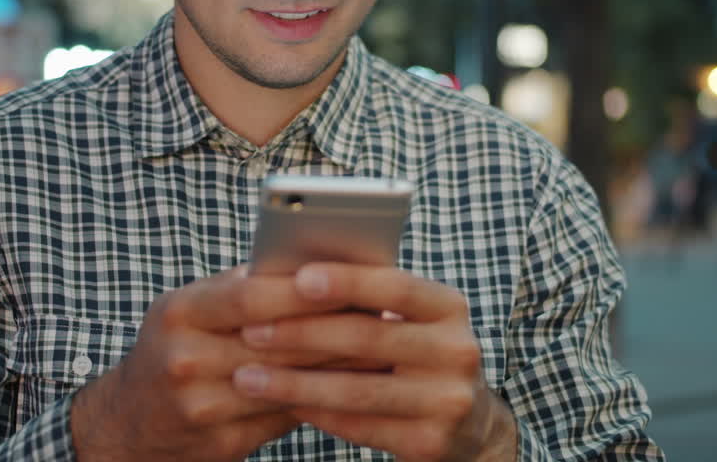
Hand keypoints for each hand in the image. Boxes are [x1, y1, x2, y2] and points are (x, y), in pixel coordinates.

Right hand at [70, 266, 374, 461]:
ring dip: (340, 365)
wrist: (127, 423)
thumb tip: (316, 265)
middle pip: (277, 341)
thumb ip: (244, 289)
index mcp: (180, 312)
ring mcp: (201, 404)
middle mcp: (185, 358)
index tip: (353, 278)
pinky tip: (356, 385)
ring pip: (288, 381)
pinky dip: (323, 397)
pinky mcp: (221, 440)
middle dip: (336, 326)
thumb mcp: (191, 309)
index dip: (303, 289)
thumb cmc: (174, 348)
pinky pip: (284, 415)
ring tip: (384, 347)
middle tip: (387, 312)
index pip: (250, 295)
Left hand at [231, 264, 518, 461]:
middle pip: (369, 337)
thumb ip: (368, 299)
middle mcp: (458, 351)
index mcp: (450, 307)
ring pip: (357, 389)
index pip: (395, 286)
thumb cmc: (416, 353)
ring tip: (246, 377)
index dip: (347, 281)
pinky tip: (278, 402)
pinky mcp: (430, 442)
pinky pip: (358, 425)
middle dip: (302, 333)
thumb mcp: (411, 320)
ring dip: (293, 383)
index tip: (297, 277)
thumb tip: (290, 275)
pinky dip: (313, 412)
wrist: (470, 424)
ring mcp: (448, 401)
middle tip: (250, 331)